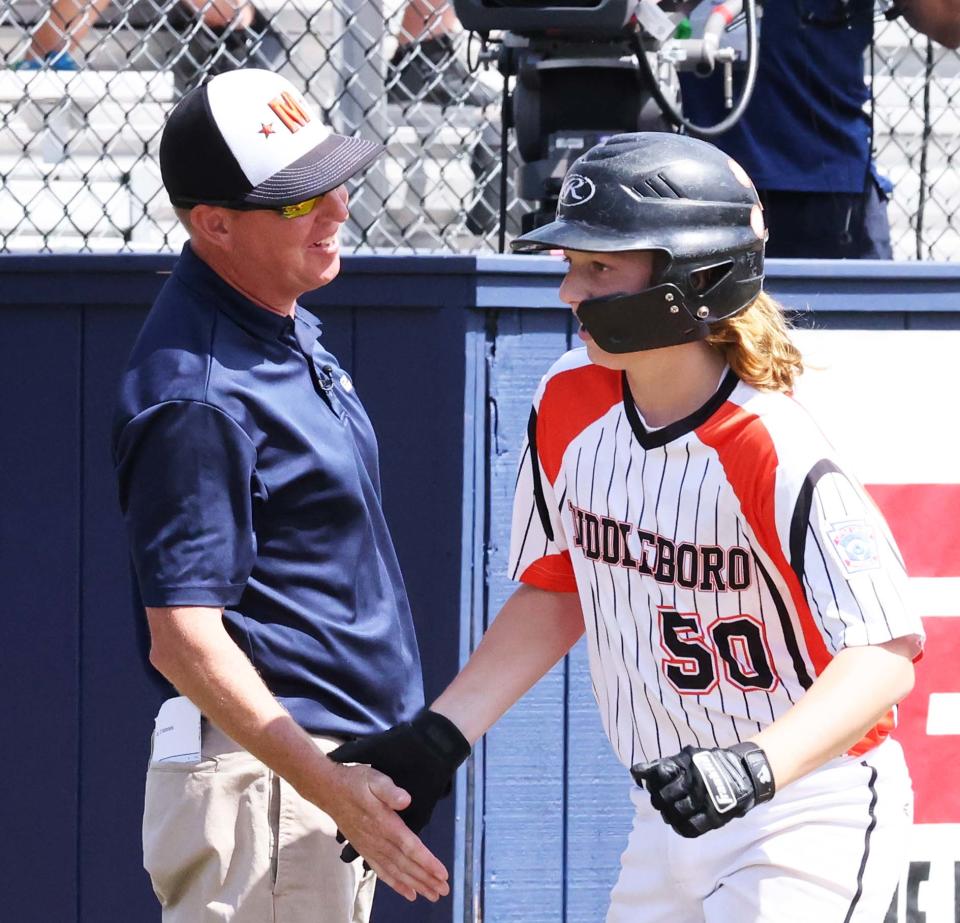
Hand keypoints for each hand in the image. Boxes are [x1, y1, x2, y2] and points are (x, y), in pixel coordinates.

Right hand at [323, 760, 450, 901]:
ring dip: (415, 884)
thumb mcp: (374, 778)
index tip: (442, 873)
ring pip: (396, 871)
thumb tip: (405, 800)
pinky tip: (408, 892)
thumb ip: (390, 790)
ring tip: (432, 895)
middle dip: (426, 878)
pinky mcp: (365, 850)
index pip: (409, 846)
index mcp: (384, 823)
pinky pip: (382, 871)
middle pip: (405, 864)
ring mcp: (370, 847)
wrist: (329, 790)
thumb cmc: (355, 782)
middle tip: (444, 890)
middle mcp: (378, 840)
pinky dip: (396, 883)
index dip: (426, 861)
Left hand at [630, 742, 774, 837]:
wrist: (745, 772)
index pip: (656, 775)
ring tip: (670, 812)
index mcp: (685, 764)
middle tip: (660, 801)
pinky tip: (679, 823)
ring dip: (669, 814)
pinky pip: (691, 828)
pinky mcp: (715, 816)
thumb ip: (662, 764)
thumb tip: (636, 773)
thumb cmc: (709, 765)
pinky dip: (681, 827)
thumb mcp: (687, 756)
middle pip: (663, 797)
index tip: (648, 784)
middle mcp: (693, 781)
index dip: (650, 782)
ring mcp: (704, 799)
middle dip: (659, 800)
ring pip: (675, 813)